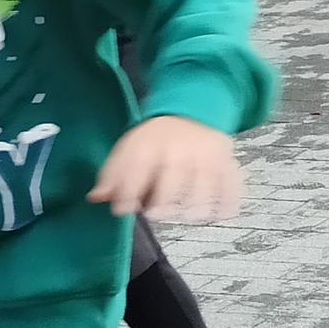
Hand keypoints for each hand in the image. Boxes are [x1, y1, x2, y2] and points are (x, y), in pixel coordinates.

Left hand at [90, 115, 242, 222]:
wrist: (192, 110)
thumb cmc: (157, 138)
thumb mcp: (129, 148)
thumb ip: (112, 174)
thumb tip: (96, 197)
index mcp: (151, 145)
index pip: (136, 169)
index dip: (126, 192)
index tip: (122, 209)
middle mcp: (179, 150)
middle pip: (173, 176)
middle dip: (164, 198)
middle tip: (158, 213)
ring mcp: (205, 155)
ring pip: (205, 180)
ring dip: (199, 201)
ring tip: (192, 217)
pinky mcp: (225, 160)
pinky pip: (232, 180)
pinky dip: (230, 198)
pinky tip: (223, 213)